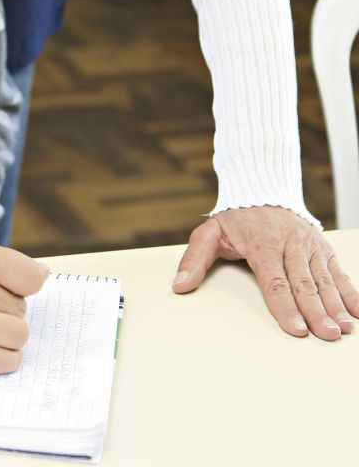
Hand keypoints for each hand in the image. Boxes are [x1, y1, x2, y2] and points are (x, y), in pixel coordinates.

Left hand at [173, 206, 358, 338]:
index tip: (295, 329)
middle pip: (304, 283)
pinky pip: (337, 270)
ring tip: (344, 329)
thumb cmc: (236, 217)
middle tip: (326, 336)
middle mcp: (289, 243)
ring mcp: (308, 244)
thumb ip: (195, 258)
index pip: (275, 281)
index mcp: (262, 243)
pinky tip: (358, 312)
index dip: (286, 307)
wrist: (262, 186)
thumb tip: (180, 286)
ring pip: (324, 279)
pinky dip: (350, 291)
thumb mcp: (210, 232)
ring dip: (336, 305)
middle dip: (316, 312)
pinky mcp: (321, 246)